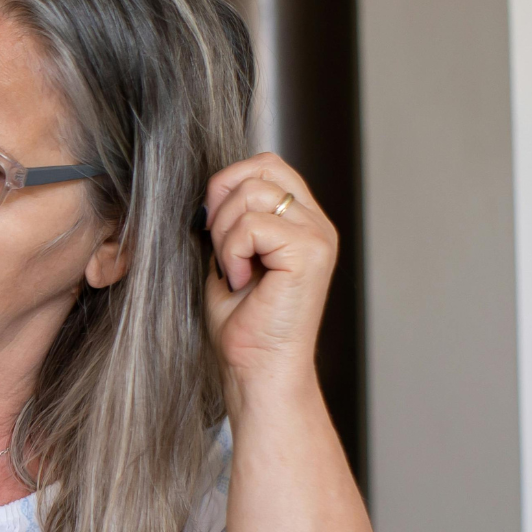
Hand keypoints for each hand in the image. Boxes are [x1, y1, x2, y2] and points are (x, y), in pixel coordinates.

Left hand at [202, 153, 337, 384]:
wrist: (254, 366)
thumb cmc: (241, 321)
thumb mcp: (229, 255)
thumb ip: (232, 217)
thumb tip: (213, 188)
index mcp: (302, 221)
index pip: (267, 165)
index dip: (229, 184)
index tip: (214, 227)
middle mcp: (317, 223)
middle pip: (262, 168)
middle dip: (222, 203)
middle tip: (221, 249)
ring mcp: (318, 236)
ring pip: (253, 194)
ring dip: (225, 234)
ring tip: (233, 270)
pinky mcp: (310, 253)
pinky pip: (253, 226)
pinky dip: (232, 253)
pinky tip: (240, 282)